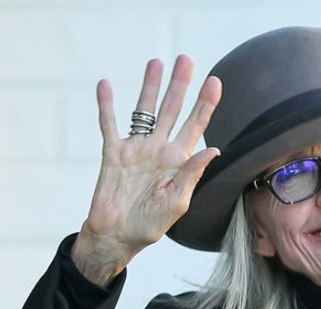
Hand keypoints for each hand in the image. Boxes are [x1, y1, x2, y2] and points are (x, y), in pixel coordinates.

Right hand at [73, 55, 221, 284]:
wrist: (116, 237)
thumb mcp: (177, 203)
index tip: (214, 81)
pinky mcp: (112, 154)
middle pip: (172, 110)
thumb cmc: (149, 226)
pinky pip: (109, 125)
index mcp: (178, 162)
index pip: (196, 126)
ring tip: (155, 63)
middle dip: (179, 85)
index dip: (205, 104)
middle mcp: (158, 150)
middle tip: (185, 59)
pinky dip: (107, 106)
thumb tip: (214, 150)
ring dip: (149, 87)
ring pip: (144, 111)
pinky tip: (105, 85)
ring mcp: (136, 149)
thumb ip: (192, 174)